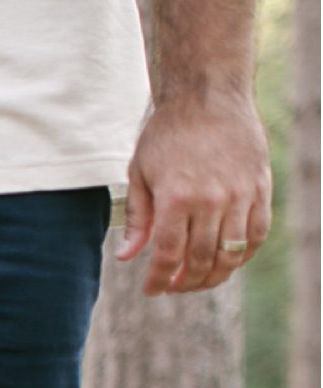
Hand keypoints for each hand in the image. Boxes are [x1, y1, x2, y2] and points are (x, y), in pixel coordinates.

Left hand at [116, 94, 270, 295]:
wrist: (210, 96)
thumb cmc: (168, 134)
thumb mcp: (140, 173)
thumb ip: (137, 218)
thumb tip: (126, 258)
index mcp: (176, 198)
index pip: (167, 255)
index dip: (159, 280)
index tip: (152, 290)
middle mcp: (211, 200)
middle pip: (201, 261)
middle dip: (185, 283)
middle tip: (174, 287)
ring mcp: (241, 195)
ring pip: (231, 254)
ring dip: (214, 276)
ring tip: (198, 281)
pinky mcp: (261, 188)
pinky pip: (257, 234)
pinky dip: (243, 255)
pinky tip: (227, 261)